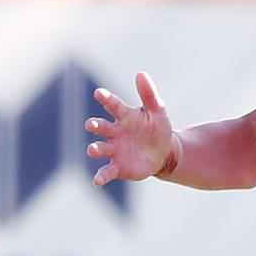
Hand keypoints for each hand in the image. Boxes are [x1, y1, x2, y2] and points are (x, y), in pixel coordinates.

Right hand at [85, 72, 175, 186]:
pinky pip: (106, 172)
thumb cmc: (157, 129)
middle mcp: (114, 132)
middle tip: (92, 124)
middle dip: (95, 125)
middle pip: (101, 127)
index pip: (114, 106)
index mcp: (124, 117)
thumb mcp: (158, 111)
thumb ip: (149, 94)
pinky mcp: (117, 167)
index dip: (107, 99)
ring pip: (99, 148)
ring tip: (93, 149)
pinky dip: (100, 177)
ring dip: (95, 148)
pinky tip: (96, 182)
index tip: (100, 93)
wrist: (163, 153)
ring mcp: (114, 150)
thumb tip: (141, 73)